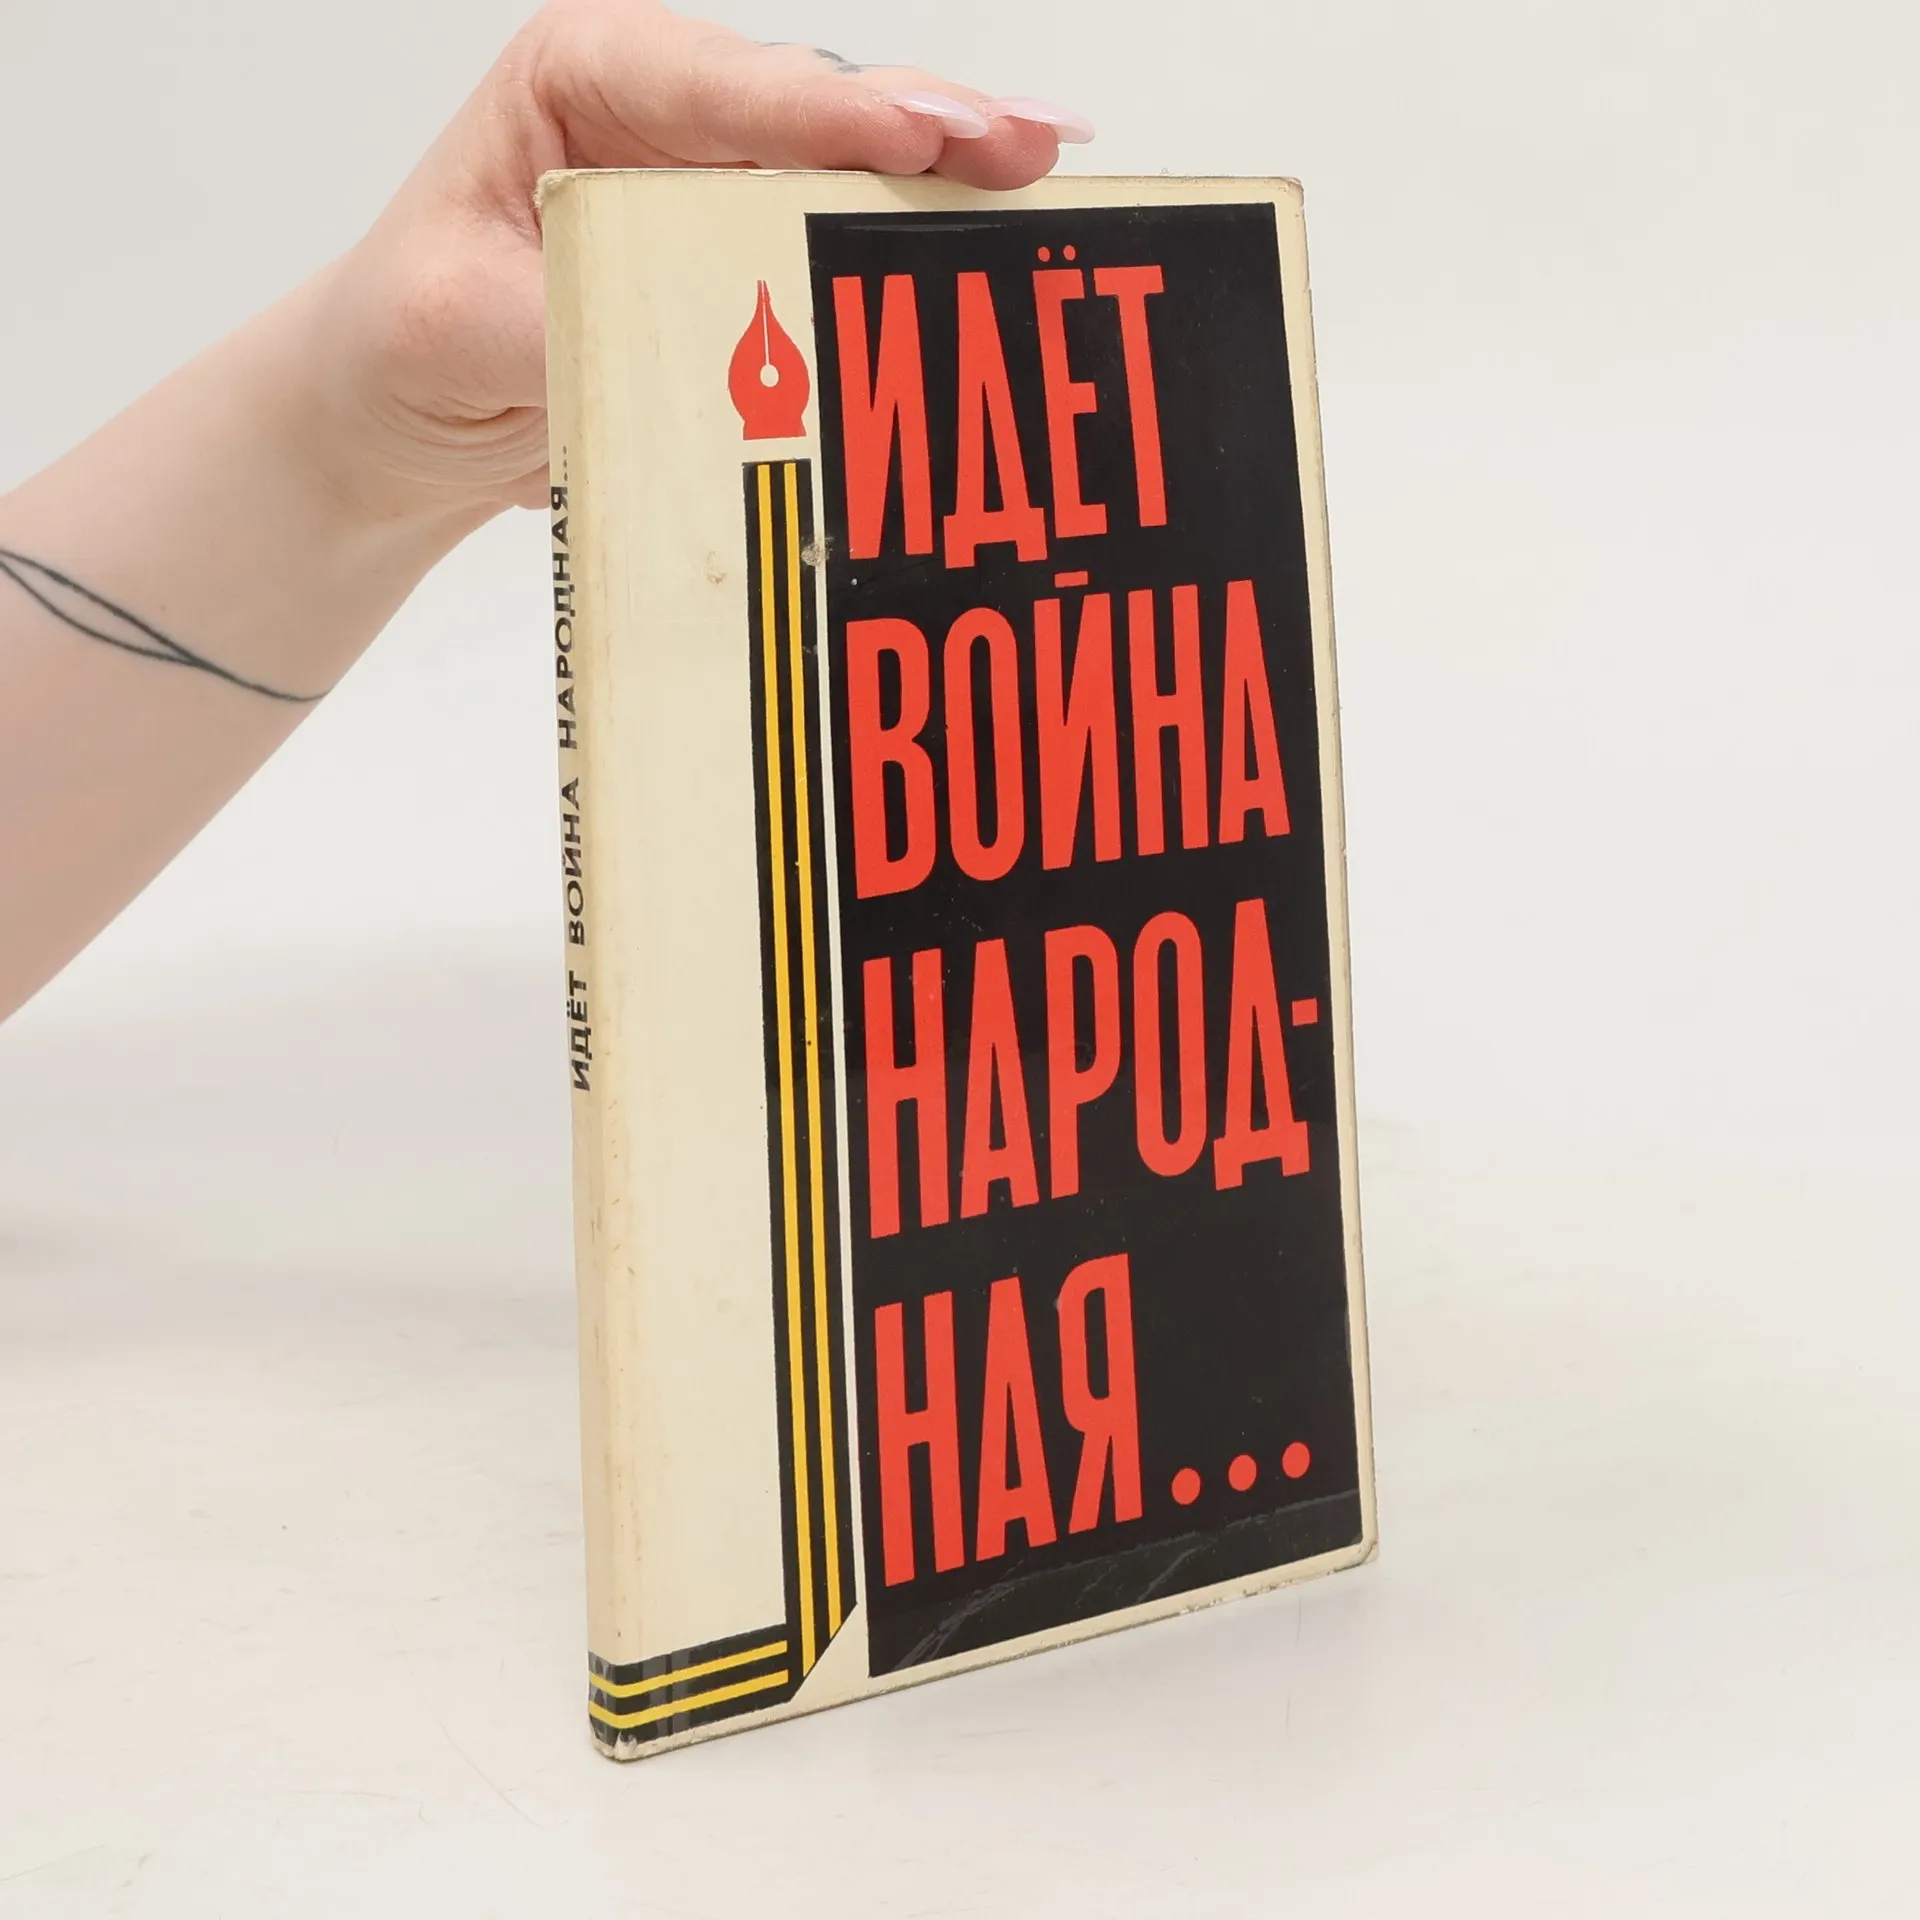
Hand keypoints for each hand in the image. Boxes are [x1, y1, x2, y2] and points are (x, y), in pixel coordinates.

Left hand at [295, 0, 1089, 529]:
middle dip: (928, 127)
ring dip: (946, 181)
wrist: (399, 415)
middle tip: (1031, 144)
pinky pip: (835, 243)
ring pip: (845, 171)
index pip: (716, 84)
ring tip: (1048, 177)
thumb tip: (691, 345)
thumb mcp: (455, 325)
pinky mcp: (742, 260)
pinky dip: (912, 249)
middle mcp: (661, 114)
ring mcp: (712, 184)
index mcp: (580, 79)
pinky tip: (990, 242)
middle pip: (812, 110)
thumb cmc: (405, 340)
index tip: (923, 130)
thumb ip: (568, 318)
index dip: (828, 110)